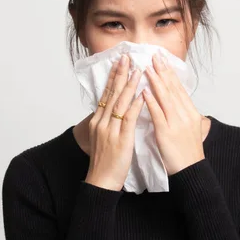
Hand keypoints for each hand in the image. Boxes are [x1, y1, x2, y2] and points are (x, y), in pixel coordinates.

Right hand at [85, 54, 144, 190]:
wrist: (100, 181)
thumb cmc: (104, 162)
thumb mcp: (101, 138)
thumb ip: (107, 123)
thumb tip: (112, 111)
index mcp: (97, 121)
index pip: (106, 94)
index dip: (113, 77)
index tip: (119, 62)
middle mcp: (102, 122)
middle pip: (111, 94)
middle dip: (120, 74)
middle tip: (126, 57)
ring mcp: (110, 130)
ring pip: (120, 103)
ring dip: (129, 85)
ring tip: (137, 70)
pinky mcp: (120, 139)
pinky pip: (129, 119)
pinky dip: (136, 105)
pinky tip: (142, 95)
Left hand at [143, 52, 204, 175]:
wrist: (191, 171)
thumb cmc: (188, 153)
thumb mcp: (192, 130)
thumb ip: (186, 115)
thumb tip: (182, 103)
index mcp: (191, 113)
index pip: (179, 89)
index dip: (170, 73)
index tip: (163, 60)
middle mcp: (185, 115)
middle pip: (173, 88)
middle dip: (163, 71)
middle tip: (154, 55)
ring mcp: (176, 122)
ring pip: (165, 97)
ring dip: (155, 81)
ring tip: (147, 67)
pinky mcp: (166, 132)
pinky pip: (158, 113)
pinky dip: (151, 101)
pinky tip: (144, 91)